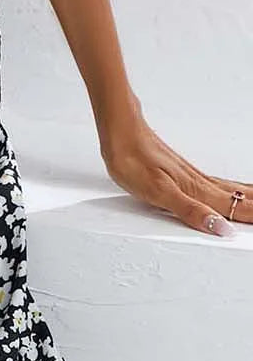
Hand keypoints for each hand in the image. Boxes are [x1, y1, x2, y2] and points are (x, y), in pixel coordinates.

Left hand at [101, 114, 249, 236]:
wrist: (120, 133)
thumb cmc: (133, 159)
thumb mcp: (159, 193)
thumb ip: (191, 211)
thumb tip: (221, 228)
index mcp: (197, 190)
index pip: (235, 208)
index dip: (251, 216)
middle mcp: (199, 182)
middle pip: (239, 198)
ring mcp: (192, 176)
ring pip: (231, 190)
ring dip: (248, 198)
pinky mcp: (183, 172)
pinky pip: (217, 184)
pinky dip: (233, 189)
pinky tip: (231, 190)